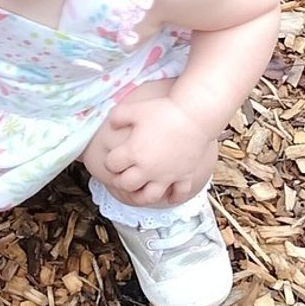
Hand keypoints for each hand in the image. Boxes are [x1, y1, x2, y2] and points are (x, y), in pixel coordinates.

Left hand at [86, 87, 223, 208]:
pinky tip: (169, 195)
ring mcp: (166, 175)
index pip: (112, 165)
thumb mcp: (135, 109)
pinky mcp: (184, 176)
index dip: (110, 161)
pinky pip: (178, 194)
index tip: (114, 157)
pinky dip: (173, 197)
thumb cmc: (164, 110)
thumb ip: (118, 116)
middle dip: (120, 181)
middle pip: (126, 184)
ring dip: (141, 196)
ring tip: (140, 191)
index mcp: (133, 152)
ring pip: (149, 197)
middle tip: (122, 175)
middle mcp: (147, 168)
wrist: (194, 115)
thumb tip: (111, 125)